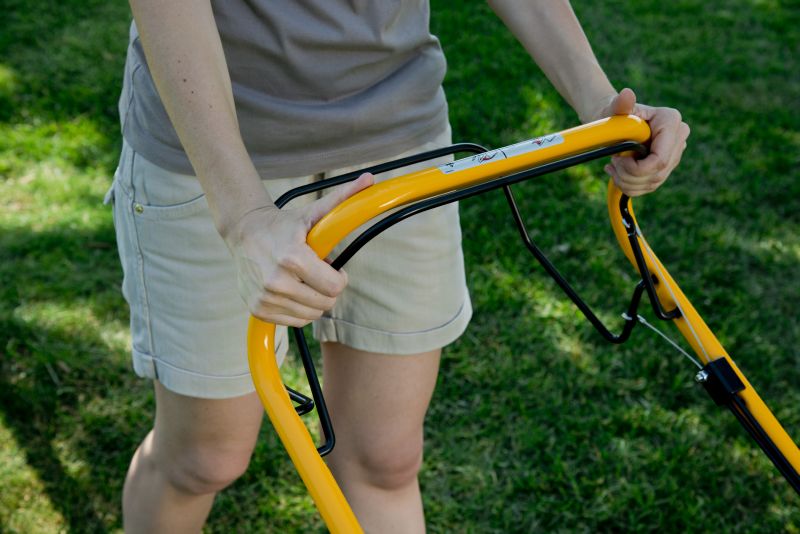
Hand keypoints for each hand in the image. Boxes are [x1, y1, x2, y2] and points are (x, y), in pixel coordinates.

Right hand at [226, 173, 373, 326]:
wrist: (244, 233)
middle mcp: (276, 281)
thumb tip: (369, 179)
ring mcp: (265, 297)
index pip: (333, 287)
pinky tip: (292, 290)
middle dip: (327, 289)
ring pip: (310, 315)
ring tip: (303, 280)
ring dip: (314, 301)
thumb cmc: (283, 225)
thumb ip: (342, 200)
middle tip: (317, 273)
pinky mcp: (257, 309)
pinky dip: (299, 310)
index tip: (333, 268)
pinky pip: (294, 321)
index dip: (339, 278)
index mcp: (292, 258)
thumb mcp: (312, 212)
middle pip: (324, 304)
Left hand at [590, 88, 689, 196]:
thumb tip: (627, 94)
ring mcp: (675, 154)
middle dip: (629, 176)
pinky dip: (630, 186)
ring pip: (653, 182)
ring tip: (613, 168)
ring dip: (627, 182)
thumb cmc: (615, 113)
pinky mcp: (667, 167)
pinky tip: (618, 174)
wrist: (616, 121)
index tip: (616, 160)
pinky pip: (650, 186)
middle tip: (612, 165)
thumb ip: (620, 104)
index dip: (636, 168)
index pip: (659, 160)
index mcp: (671, 121)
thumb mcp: (615, 109)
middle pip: (657, 174)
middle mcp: (679, 137)